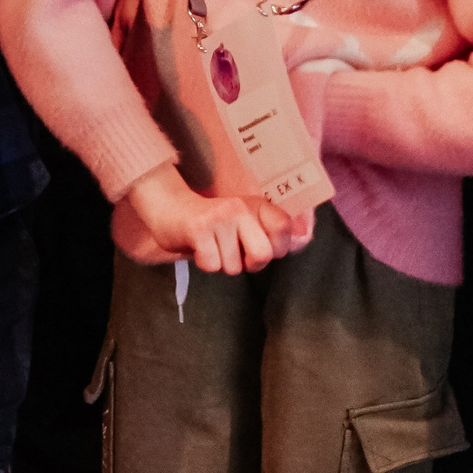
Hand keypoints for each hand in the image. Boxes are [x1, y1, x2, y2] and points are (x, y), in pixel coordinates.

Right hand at [118, 163, 281, 274]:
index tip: (255, 244)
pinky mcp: (199, 228)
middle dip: (247, 264)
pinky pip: (212, 265)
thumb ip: (270, 232)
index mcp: (256, 205)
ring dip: (220, 263)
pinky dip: (204, 262)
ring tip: (210, 245)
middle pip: (262, 256)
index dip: (275, 248)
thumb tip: (305, 240)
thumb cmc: (209, 222)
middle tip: (232, 252)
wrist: (167, 206)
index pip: (284, 230)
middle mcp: (240, 208)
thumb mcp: (243, 221)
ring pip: (233, 266)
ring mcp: (220, 217)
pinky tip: (197, 246)